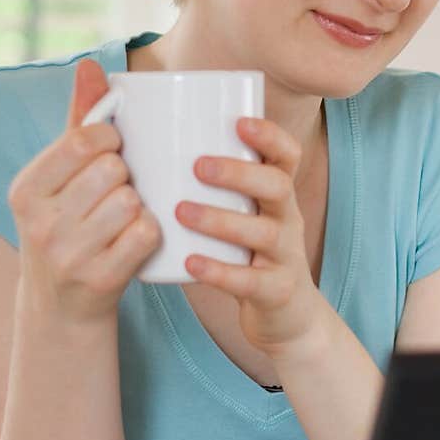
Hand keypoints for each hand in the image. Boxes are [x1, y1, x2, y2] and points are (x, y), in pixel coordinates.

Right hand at [9, 59, 161, 322]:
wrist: (60, 306)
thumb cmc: (67, 224)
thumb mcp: (59, 177)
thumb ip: (78, 121)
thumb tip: (92, 65)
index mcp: (25, 189)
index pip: (82, 141)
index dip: (111, 138)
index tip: (113, 149)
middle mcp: (40, 222)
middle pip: (112, 170)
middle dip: (125, 175)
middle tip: (118, 190)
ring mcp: (68, 254)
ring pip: (130, 200)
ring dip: (139, 204)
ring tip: (125, 215)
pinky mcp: (100, 279)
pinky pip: (145, 233)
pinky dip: (150, 231)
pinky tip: (137, 237)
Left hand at [176, 116, 322, 357]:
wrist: (286, 317)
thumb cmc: (249, 253)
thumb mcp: (244, 214)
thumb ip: (212, 186)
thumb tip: (150, 140)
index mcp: (278, 195)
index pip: (288, 156)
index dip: (270, 136)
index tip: (240, 122)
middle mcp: (288, 220)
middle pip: (278, 187)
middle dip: (239, 173)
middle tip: (197, 166)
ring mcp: (285, 257)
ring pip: (264, 232)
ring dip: (221, 219)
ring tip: (181, 212)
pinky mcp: (277, 292)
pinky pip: (251, 281)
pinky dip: (220, 271)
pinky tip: (191, 264)